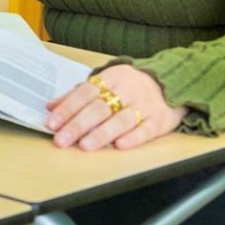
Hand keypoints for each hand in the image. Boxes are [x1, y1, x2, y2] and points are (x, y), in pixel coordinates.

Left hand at [44, 64, 187, 150]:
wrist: (174, 80)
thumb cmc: (132, 85)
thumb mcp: (106, 82)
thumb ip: (78, 94)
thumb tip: (50, 106)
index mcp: (111, 78)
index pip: (84, 93)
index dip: (67, 108)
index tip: (52, 123)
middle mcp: (127, 90)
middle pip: (100, 108)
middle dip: (78, 125)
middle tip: (61, 140)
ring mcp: (145, 104)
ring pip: (121, 120)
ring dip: (101, 133)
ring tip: (85, 146)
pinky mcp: (161, 119)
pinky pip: (146, 129)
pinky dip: (133, 138)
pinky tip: (119, 146)